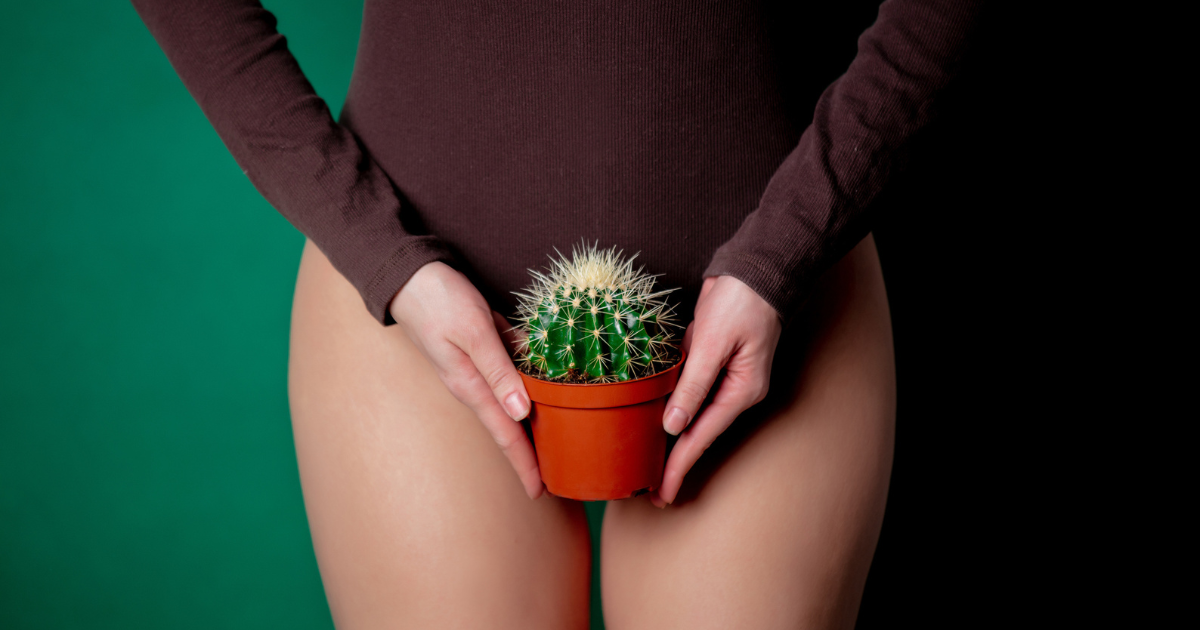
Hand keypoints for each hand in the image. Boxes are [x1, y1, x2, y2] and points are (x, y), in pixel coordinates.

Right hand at [388, 262, 541, 498]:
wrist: (408, 275)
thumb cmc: (439, 299)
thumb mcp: (473, 332)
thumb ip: (498, 369)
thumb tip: (521, 411)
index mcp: (471, 385)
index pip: (505, 433)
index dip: (524, 462)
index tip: (540, 490)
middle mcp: (474, 384)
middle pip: (509, 426)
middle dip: (530, 454)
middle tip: (557, 476)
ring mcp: (475, 370)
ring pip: (510, 404)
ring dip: (530, 425)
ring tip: (554, 445)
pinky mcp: (480, 353)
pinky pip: (509, 378)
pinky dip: (527, 389)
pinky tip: (544, 392)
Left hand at [652, 275, 782, 506]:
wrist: (754, 270)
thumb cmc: (740, 302)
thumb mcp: (712, 343)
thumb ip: (692, 385)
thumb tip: (673, 425)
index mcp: (742, 390)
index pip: (703, 436)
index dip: (681, 465)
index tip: (665, 491)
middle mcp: (737, 390)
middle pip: (701, 434)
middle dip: (678, 463)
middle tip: (656, 494)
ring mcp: (727, 379)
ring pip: (696, 418)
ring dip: (677, 442)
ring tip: (655, 469)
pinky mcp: (716, 365)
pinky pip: (694, 395)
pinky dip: (678, 412)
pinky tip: (663, 428)